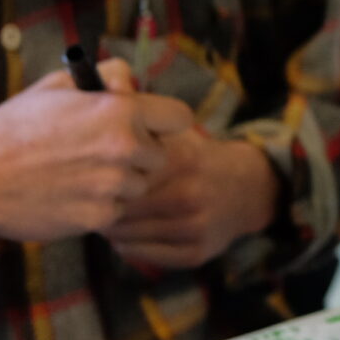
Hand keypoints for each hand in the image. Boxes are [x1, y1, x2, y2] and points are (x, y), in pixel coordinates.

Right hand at [0, 60, 194, 242]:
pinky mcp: (99, 217)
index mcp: (120, 111)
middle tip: (103, 151)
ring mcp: (113, 186)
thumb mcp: (59, 85)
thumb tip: (133, 84)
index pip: (179, 117)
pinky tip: (68, 193)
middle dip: (139, 154)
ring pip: (139, 185)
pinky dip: (99, 205)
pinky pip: (116, 210)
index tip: (149, 125)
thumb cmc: (13, 126)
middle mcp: (125, 149)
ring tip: (78, 172)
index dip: (163, 121)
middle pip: (161, 156)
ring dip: (119, 182)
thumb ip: (107, 78)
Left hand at [108, 128, 281, 270]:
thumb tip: (110, 84)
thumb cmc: (198, 157)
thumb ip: (142, 115)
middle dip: (101, 204)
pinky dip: (128, 245)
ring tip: (109, 213)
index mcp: (179, 161)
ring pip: (126, 236)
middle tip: (93, 197)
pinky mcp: (195, 253)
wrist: (248, 188)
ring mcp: (193, 228)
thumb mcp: (176, 132)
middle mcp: (187, 196)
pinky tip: (129, 232)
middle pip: (119, 209)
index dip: (100, 176)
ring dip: (111, 226)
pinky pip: (143, 254)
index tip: (91, 173)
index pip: (119, 176)